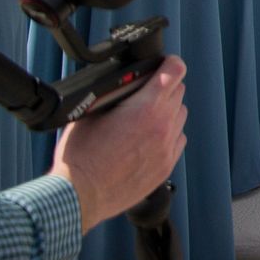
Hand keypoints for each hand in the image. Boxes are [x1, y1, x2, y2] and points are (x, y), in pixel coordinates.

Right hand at [52, 55, 187, 231]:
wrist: (79, 196)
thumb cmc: (81, 156)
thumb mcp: (91, 112)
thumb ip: (114, 95)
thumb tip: (123, 85)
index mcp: (146, 107)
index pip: (175, 71)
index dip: (170, 63)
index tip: (165, 64)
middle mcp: (163, 125)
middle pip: (178, 92)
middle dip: (164, 88)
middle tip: (145, 94)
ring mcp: (167, 147)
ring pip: (180, 116)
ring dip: (166, 112)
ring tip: (142, 120)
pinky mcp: (166, 166)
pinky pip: (177, 140)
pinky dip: (167, 135)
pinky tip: (146, 141)